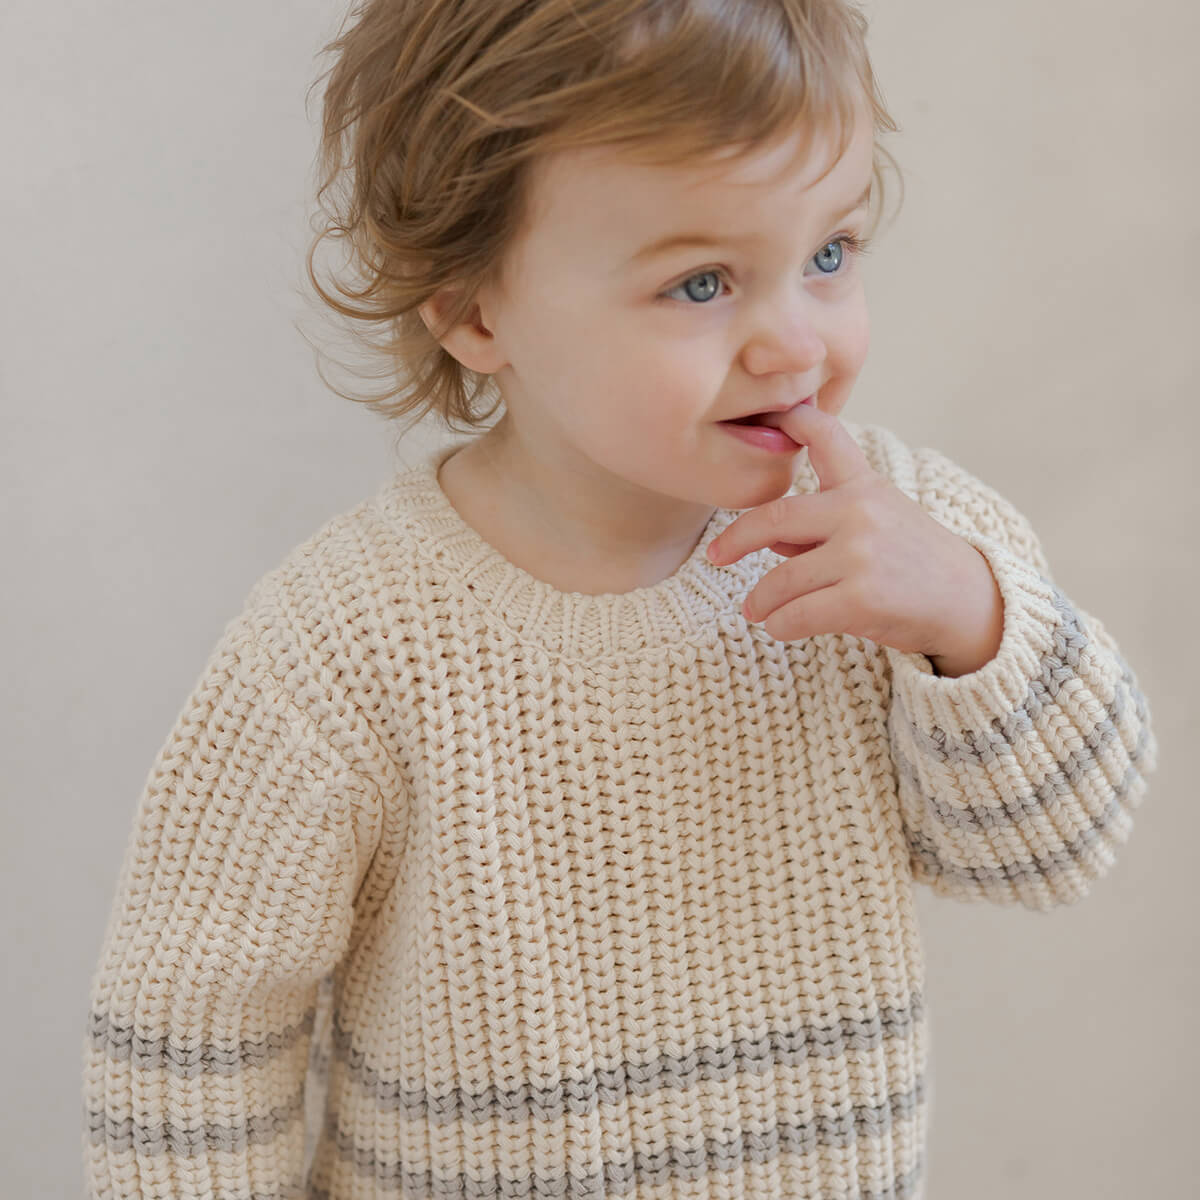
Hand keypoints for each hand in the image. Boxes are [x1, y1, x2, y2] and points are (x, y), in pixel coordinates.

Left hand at [706, 404, 1005, 676]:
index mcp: (863, 485)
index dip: (794, 420)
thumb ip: (818, 525)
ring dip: (761, 600)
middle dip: (737, 539)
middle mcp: (859, 511)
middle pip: (775, 517)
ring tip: (756, 609)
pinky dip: (780, 625)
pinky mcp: (861, 599)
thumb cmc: (910, 562)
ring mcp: (860, 555)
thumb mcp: (872, 525)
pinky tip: (780, 626)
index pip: (827, 438)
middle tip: (716, 556)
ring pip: (780, 580)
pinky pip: (796, 615)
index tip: (769, 412)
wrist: (966, 602)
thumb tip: (766, 537)